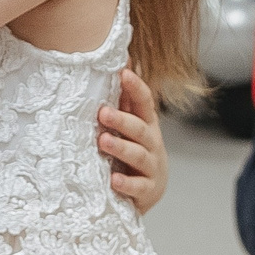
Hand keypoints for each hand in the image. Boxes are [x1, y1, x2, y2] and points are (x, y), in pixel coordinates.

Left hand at [101, 68, 170, 213]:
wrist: (148, 192)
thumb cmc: (134, 152)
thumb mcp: (131, 127)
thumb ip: (123, 101)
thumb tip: (119, 62)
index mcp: (147, 125)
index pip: (144, 103)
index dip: (135, 87)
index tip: (123, 73)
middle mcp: (152, 144)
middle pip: (140, 129)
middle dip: (122, 120)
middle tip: (102, 113)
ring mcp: (151, 167)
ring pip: (138, 155)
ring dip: (121, 148)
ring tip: (103, 142)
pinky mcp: (147, 190)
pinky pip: (138, 186)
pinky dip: (126, 183)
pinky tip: (113, 180)